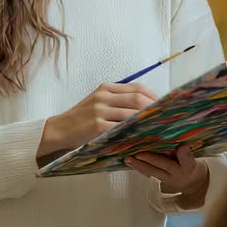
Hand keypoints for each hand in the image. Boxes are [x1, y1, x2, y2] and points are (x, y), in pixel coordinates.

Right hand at [38, 83, 157, 158]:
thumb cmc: (81, 119)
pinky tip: (142, 138)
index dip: (153, 96)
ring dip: (147, 122)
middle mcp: (104, 96)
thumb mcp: (98, 103)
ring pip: (132, 113)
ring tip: (159, 129)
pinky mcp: (97, 125)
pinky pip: (121, 128)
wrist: (59, 129)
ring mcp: (100, 110)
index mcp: (106, 88)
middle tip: (167, 118)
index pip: (137, 88)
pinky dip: (134, 133)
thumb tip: (144, 108)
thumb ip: (118, 102)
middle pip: (138, 98)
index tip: (165, 106)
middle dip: (154, 109)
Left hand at [127, 145, 209, 206]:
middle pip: (165, 165)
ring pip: (153, 172)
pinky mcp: (160, 182)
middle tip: (139, 154)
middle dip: (151, 159)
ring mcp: (168, 179)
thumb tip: (172, 136)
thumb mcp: (193, 157)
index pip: (186, 156)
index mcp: (188, 165)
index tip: (181, 143)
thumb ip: (183, 150)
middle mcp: (178, 173)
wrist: (192, 184)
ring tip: (128, 159)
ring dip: (139, 165)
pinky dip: (139, 168)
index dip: (183, 150)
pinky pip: (148, 175)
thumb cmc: (190, 164)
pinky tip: (130, 162)